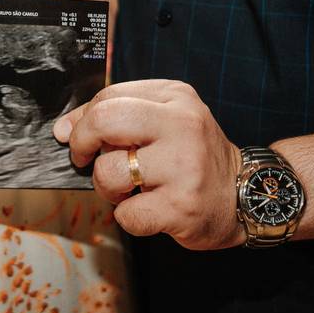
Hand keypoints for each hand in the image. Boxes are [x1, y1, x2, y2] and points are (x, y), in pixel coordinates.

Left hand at [53, 80, 244, 249]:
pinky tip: (148, 209)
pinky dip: (128, 216)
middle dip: (82, 144)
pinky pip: (126, 214)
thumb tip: (64, 129)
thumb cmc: (194, 157)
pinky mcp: (181, 206)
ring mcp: (183, 166)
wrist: (249, 194)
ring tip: (128, 188)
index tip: (76, 137)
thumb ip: (117, 116)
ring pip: (108, 172)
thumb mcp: (165, 121)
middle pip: (104, 120)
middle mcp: (182, 125)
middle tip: (85, 159)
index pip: (108, 96)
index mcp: (175, 97)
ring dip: (106, 186)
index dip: (82, 120)